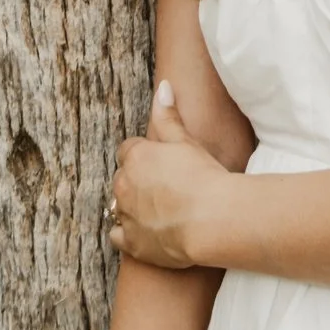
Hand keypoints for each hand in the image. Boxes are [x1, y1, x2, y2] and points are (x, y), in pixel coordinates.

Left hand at [109, 83, 232, 270]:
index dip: (144, 156)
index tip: (161, 163)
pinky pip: (116, 235)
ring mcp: (125, 215)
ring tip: (159, 209)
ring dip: (132, 206)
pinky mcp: (131, 243)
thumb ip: (169, 115)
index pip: (128, 151)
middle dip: (137, 180)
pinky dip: (126, 233)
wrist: (212, 219)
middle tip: (165, 186)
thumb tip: (163, 86)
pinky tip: (144, 232)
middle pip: (122, 178)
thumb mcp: (187, 140)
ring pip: (119, 206)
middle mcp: (124, 185)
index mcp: (135, 157)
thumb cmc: (203, 176)